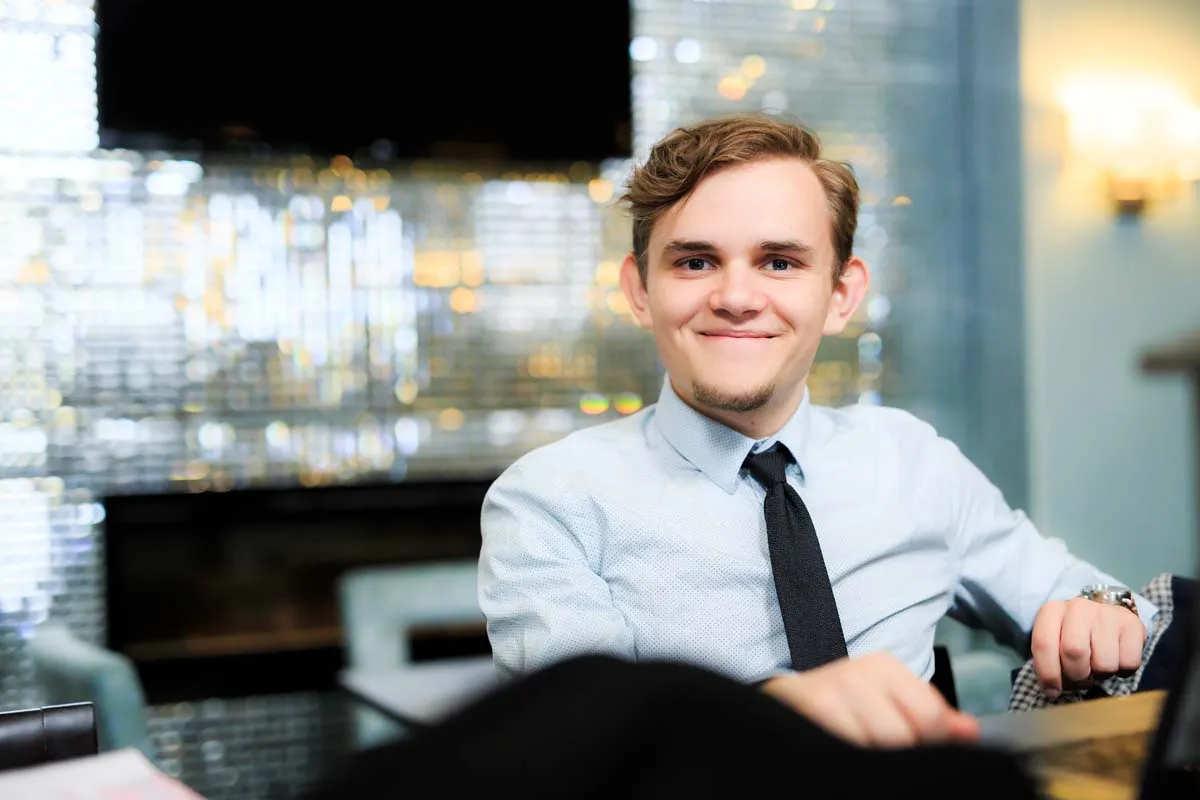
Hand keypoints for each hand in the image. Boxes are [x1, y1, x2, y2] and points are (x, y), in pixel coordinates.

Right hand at [760, 652, 979, 747]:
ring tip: (863, 758)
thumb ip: (930, 716)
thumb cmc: (839, 705)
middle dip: (901, 756)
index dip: (931, 744)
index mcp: (882, 667)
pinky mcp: (805, 718)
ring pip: (875, 749)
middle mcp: (854, 675)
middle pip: (903, 737)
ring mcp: (827, 697)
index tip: (917, 751)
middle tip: (885, 758)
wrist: (779, 703)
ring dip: (875, 763)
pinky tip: (848, 760)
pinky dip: (851, 763)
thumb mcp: (886, 700)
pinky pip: (846, 753)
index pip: (931, 716)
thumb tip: (970, 732)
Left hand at [1031, 597, 1144, 698]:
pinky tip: (1115, 658)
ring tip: (1097, 664)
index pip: (1044, 644)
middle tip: (1080, 677)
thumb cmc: (1074, 637)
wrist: (1106, 619)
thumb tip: (1051, 690)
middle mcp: (1078, 607)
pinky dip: (1122, 671)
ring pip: (1104, 664)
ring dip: (1100, 675)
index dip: (1048, 674)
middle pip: (1074, 653)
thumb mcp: (1054, 645)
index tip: (1053, 691)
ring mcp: (1107, 613)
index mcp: (1051, 611)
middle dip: (1077, 675)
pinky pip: (1128, 663)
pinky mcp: (1132, 624)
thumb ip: (1048, 665)